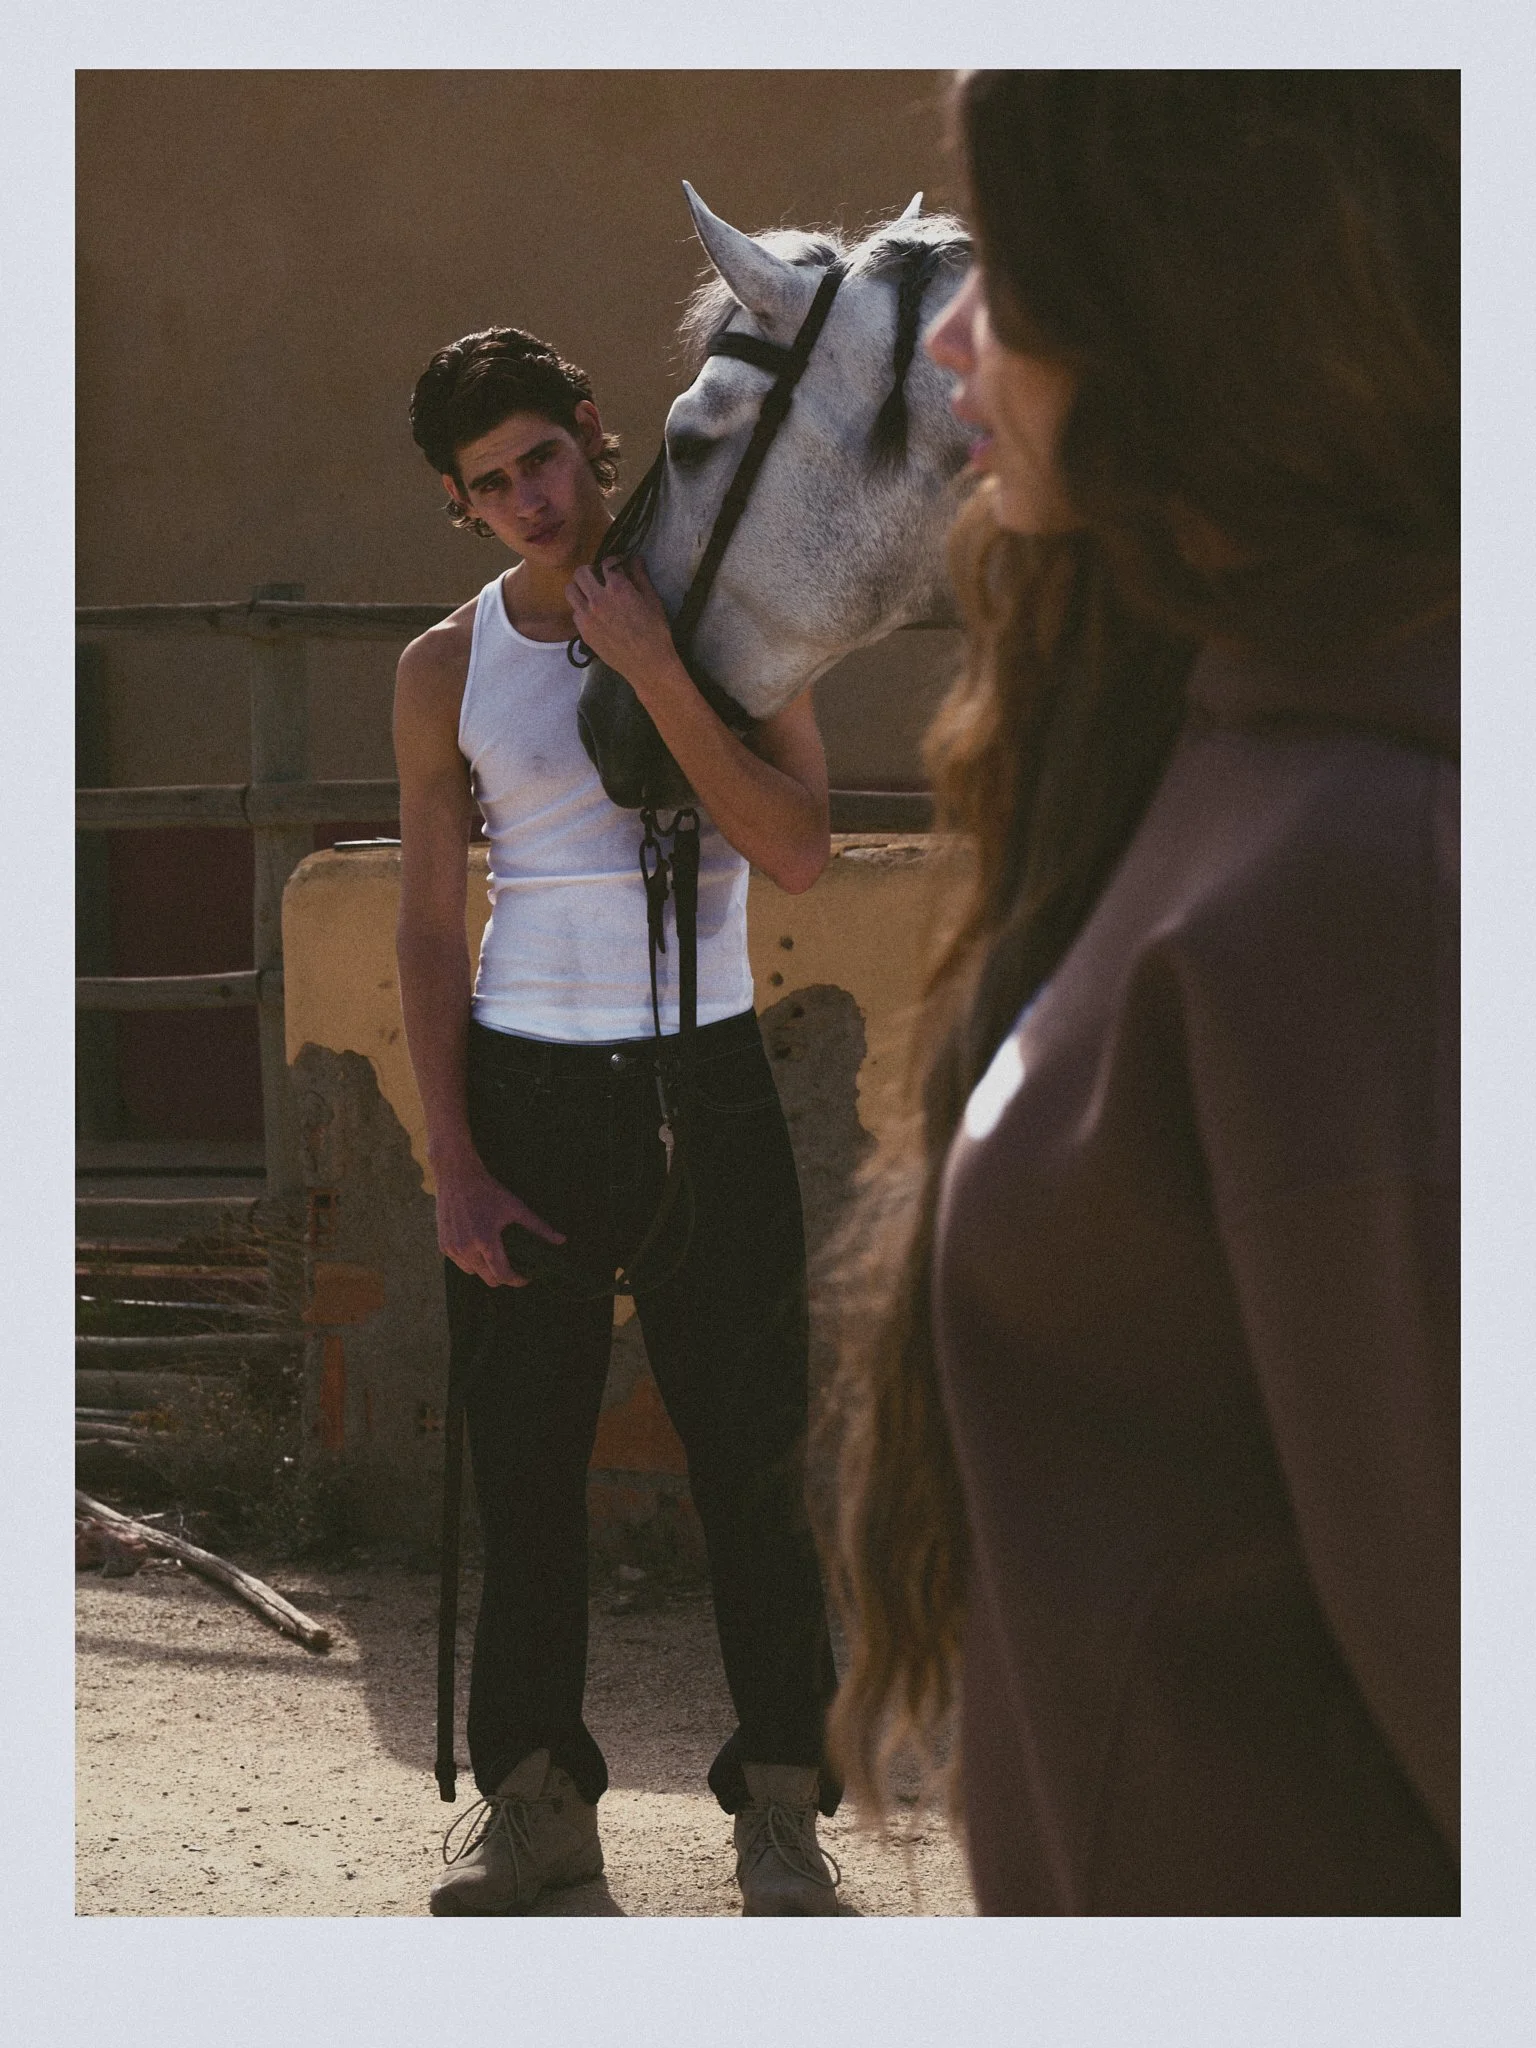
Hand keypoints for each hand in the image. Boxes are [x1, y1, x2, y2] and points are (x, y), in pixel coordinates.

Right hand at [433, 1151, 563, 1287]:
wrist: (457, 1177)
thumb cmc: (489, 1191)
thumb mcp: (516, 1207)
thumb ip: (539, 1227)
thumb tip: (561, 1241)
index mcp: (485, 1241)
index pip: (502, 1275)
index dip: (517, 1280)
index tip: (527, 1277)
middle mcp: (466, 1249)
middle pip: (489, 1279)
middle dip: (502, 1276)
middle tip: (514, 1266)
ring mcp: (452, 1249)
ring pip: (473, 1273)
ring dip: (485, 1269)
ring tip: (495, 1254)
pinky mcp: (443, 1246)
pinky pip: (461, 1263)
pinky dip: (471, 1260)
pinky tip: (478, 1246)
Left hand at [566, 556, 686, 705]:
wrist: (647, 664)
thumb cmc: (655, 631)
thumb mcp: (652, 600)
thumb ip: (641, 576)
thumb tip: (636, 558)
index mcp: (618, 588)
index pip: (607, 563)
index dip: (613, 561)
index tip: (617, 566)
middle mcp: (598, 599)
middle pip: (581, 572)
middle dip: (590, 570)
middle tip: (598, 576)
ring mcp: (587, 616)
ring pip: (570, 590)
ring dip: (579, 587)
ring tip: (590, 592)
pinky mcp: (583, 631)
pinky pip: (574, 612)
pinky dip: (581, 608)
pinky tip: (593, 613)